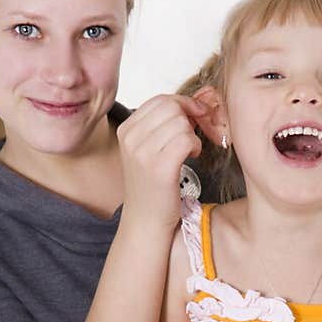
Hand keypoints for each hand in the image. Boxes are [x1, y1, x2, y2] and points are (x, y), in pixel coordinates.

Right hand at [117, 93, 206, 231]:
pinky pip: (186, 139)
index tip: (195, 116)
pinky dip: (195, 146)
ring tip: (189, 151)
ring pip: (181, 122)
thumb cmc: (151, 187)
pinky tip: (192, 157)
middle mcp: (131, 138)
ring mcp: (143, 153)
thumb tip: (191, 104)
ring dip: (193, 135)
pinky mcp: (160, 167)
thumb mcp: (146, 150)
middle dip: (190, 117)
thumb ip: (161, 126)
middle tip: (194, 135)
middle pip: (171, 107)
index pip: (160, 100)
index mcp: (126, 130)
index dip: (183, 104)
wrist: (145, 221)